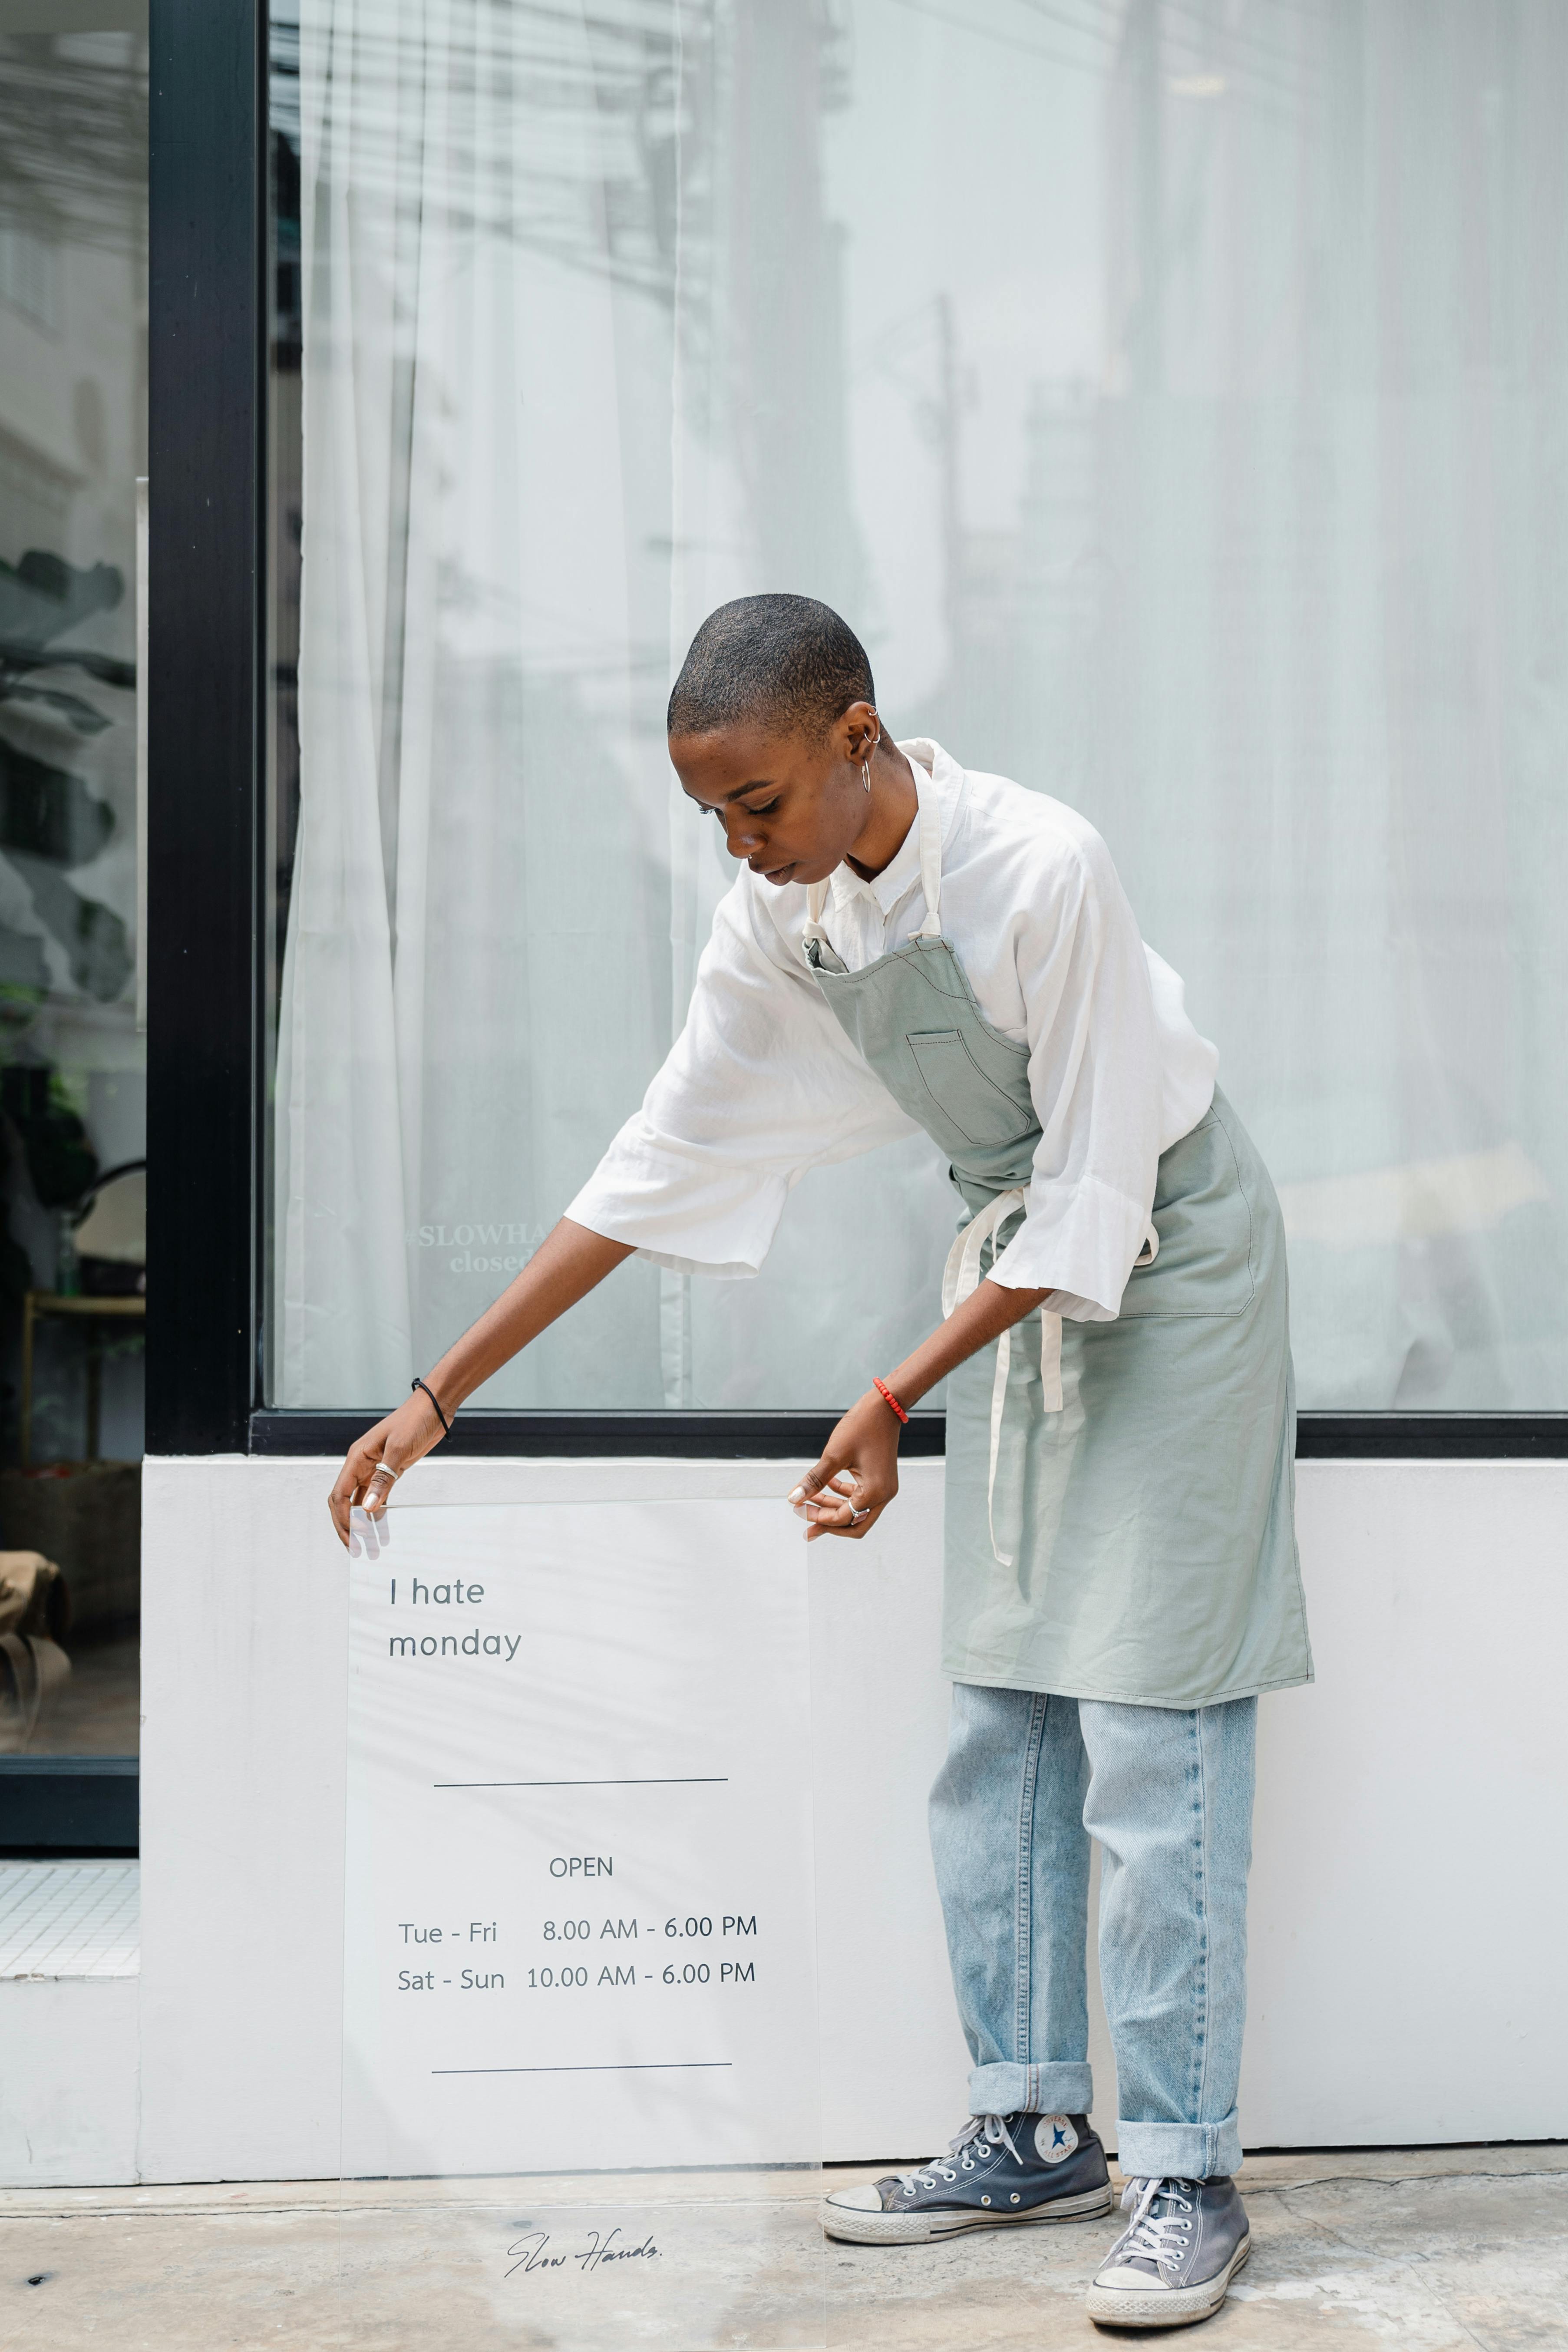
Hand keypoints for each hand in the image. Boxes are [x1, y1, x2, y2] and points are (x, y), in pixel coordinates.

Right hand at [328, 1389, 447, 1552]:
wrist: (434, 1407)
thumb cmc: (415, 1420)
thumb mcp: (399, 1448)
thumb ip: (384, 1479)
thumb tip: (368, 1509)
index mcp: (357, 1457)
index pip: (339, 1494)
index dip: (342, 1518)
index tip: (352, 1537)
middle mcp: (362, 1464)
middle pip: (345, 1501)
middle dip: (348, 1525)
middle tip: (355, 1549)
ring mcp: (376, 1468)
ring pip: (361, 1501)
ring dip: (363, 1523)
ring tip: (370, 1545)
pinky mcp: (391, 1470)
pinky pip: (378, 1495)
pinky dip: (378, 1512)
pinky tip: (381, 1527)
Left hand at [788, 1389, 900, 1541]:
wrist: (884, 1406)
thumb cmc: (862, 1426)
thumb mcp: (834, 1455)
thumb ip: (814, 1480)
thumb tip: (794, 1499)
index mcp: (875, 1492)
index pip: (844, 1517)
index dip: (819, 1517)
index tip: (798, 1510)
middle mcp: (884, 1495)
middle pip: (854, 1524)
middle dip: (829, 1525)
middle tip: (806, 1527)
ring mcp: (884, 1488)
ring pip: (856, 1511)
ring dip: (833, 1508)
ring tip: (809, 1502)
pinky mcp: (880, 1479)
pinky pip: (860, 1496)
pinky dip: (842, 1495)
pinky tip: (826, 1486)